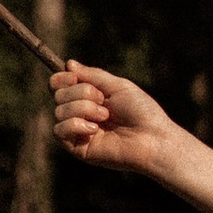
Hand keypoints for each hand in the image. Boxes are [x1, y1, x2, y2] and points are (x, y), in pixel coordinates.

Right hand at [51, 60, 179, 171]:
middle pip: (58, 95)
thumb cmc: (141, 112)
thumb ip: (92, 75)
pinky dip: (76, 125)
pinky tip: (96, 130)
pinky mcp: (78, 148)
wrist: (154, 138)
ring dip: (83, 108)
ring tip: (106, 117)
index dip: (60, 79)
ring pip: (58, 111)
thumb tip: (69, 64)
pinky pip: (58, 131)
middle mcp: (81, 114)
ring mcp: (78, 132)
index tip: (73, 77)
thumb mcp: (118, 86)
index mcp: (89, 99)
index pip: (58, 86)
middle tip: (104, 101)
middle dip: (81, 93)